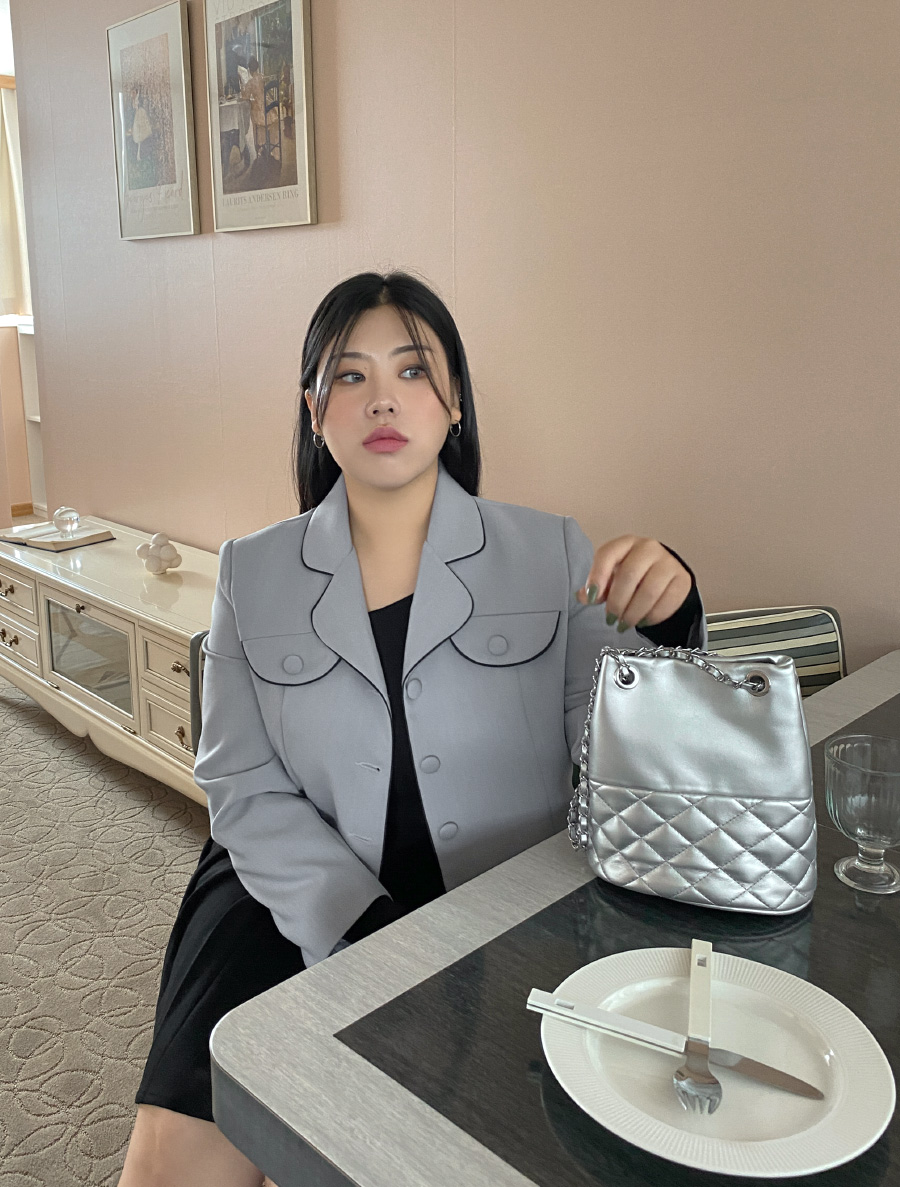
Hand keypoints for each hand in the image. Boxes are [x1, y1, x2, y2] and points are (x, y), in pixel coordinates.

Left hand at [574, 536, 691, 629]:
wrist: (664, 576)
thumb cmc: (632, 575)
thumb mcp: (612, 577)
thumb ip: (597, 586)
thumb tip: (583, 596)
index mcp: (626, 544)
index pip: (608, 554)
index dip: (597, 577)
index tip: (591, 598)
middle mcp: (648, 548)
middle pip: (629, 575)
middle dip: (617, 602)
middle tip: (611, 619)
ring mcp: (668, 562)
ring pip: (649, 591)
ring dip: (634, 613)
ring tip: (625, 623)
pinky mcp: (682, 580)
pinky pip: (667, 602)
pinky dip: (652, 616)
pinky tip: (643, 621)